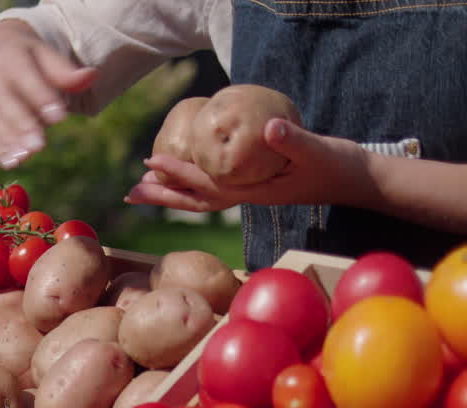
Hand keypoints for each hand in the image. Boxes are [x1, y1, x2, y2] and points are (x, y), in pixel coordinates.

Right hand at [0, 19, 96, 168]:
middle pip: (5, 104)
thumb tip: (92, 76)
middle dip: (22, 125)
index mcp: (10, 58)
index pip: (26, 78)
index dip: (42, 98)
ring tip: (24, 158)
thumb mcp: (46, 55)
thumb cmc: (28, 57)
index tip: (60, 117)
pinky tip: (10, 162)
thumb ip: (65, 71)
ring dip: (7, 142)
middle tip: (39, 145)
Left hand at [125, 118, 373, 211]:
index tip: (151, 163)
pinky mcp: (255, 185)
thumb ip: (294, 139)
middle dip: (162, 195)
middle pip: (196, 199)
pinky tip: (181, 175)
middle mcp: (247, 196)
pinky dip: (194, 183)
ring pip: (203, 196)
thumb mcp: (318, 149)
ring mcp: (250, 193)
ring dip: (172, 193)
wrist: (358, 180)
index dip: (179, 173)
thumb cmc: (339, 164)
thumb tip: (269, 128)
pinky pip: (216, 186)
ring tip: (144, 187)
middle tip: (129, 192)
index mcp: (255, 191)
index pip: (208, 183)